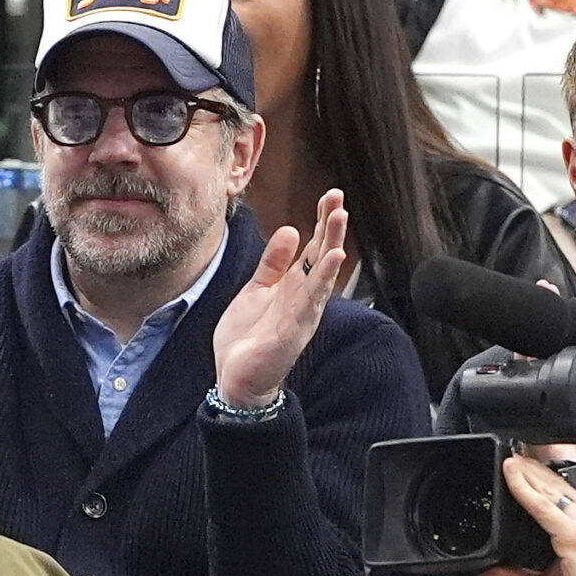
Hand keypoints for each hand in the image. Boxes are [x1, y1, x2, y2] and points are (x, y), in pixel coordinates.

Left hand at [211, 189, 349, 406]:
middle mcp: (303, 297)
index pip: (312, 248)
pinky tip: (333, 258)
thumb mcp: (256, 290)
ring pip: (322, 273)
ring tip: (340, 217)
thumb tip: (290, 230)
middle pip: (322, 255)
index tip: (329, 195)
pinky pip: (312, 299)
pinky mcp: (295, 329)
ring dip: (332, 244)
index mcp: (293, 287)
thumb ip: (273, 263)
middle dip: (330, 226)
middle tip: (338, 197)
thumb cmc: (247, 339)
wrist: (235, 380)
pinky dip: (323, 278)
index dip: (320, 222)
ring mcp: (302, 313)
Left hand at [471, 453, 575, 575]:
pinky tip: (513, 479)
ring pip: (552, 491)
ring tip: (509, 462)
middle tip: (512, 457)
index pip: (565, 496)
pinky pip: (546, 508)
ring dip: (529, 474)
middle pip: (560, 487)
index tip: (524, 470)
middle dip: (535, 471)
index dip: (543, 481)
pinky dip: (526, 492)